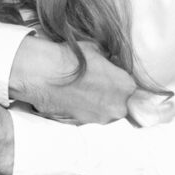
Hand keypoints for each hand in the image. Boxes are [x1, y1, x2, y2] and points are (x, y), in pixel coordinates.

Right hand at [8, 36, 134, 124]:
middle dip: (109, 96)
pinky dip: (83, 110)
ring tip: (80, 92)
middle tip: (93, 86)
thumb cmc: (70, 57)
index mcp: (127, 85)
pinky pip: (89, 117)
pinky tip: (72, 98)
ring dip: (96, 105)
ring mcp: (101, 118)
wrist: (44, 72)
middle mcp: (119, 106)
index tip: (107, 78)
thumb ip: (108, 60)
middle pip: (120, 103)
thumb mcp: (95, 50)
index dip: (118, 82)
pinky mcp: (84, 125)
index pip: (130, 87)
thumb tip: (110, 61)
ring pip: (105, 112)